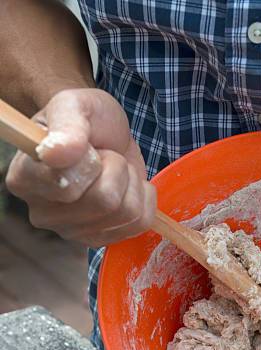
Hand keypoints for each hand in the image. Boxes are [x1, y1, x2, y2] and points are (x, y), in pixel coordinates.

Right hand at [6, 88, 155, 245]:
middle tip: (102, 156)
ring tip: (114, 169)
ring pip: (126, 212)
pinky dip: (143, 198)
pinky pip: (140, 222)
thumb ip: (67, 125)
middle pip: (104, 200)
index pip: (67, 185)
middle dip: (115, 168)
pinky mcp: (101, 239)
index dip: (90, 161)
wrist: (104, 135)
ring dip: (130, 181)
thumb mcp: (75, 106)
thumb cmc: (85, 121)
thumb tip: (56, 153)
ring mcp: (72, 231)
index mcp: (24, 179)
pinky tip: (126, 186)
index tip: (86, 146)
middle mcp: (42, 213)